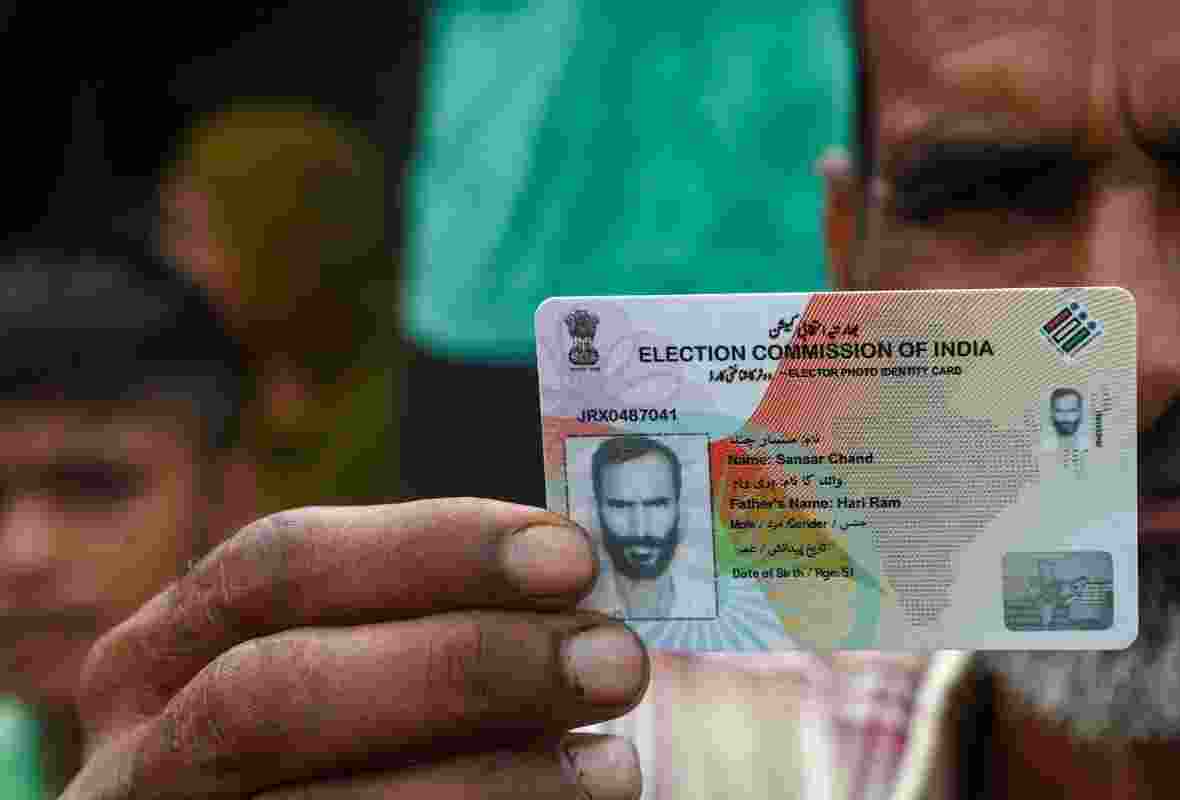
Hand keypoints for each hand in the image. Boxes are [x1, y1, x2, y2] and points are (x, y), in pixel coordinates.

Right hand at [62, 499, 647, 798]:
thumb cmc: (363, 760)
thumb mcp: (358, 682)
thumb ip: (429, 635)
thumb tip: (575, 600)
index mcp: (162, 660)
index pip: (280, 565)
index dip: (433, 549)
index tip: (573, 557)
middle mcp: (141, 761)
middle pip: (279, 689)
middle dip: (465, 664)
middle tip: (615, 662)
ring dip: (494, 783)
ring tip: (615, 768)